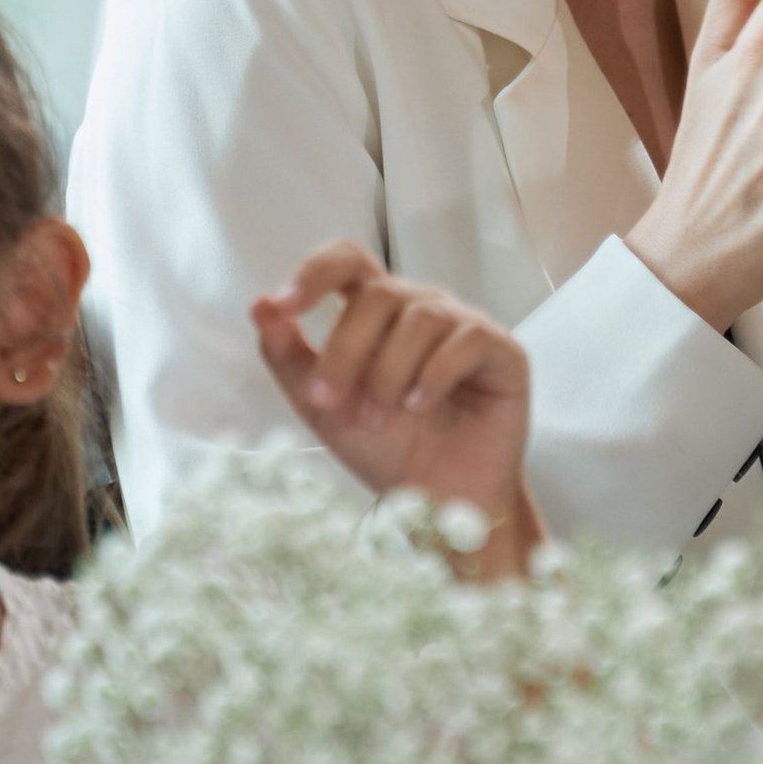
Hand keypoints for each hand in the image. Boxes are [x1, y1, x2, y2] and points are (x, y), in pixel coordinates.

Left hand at [252, 244, 538, 569]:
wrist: (436, 501)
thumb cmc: (385, 449)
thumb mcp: (322, 406)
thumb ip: (288, 356)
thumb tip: (260, 306)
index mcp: (376, 313)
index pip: (348, 262)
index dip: (316, 271)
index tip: (285, 305)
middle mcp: (421, 308)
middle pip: (378, 293)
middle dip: (346, 350)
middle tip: (333, 402)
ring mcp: (464, 326)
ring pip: (421, 316)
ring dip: (388, 371)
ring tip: (380, 417)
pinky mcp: (502, 352)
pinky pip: (466, 339)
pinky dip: (434, 374)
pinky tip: (419, 404)